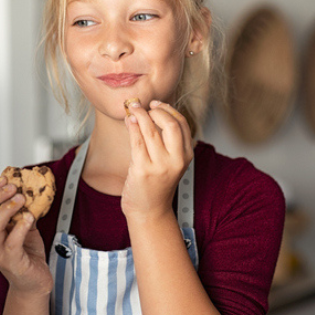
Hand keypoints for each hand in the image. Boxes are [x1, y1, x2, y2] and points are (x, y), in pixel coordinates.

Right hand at [0, 177, 52, 295]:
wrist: (34, 283)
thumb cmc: (27, 254)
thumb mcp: (23, 227)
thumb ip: (22, 211)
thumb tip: (28, 188)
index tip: (3, 178)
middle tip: (13, 186)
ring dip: (6, 209)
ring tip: (21, 199)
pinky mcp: (11, 262)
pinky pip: (11, 242)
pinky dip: (20, 228)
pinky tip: (29, 218)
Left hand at [121, 100, 193, 221]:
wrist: (149, 210)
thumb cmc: (156, 184)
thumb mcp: (169, 162)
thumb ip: (165, 140)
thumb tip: (149, 111)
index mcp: (186, 156)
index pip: (182, 124)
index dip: (168, 109)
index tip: (156, 104)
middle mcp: (176, 160)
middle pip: (170, 124)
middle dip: (156, 110)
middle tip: (144, 106)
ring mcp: (160, 166)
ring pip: (150, 130)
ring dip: (139, 115)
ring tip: (132, 109)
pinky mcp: (143, 170)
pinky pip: (137, 141)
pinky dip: (132, 126)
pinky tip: (128, 120)